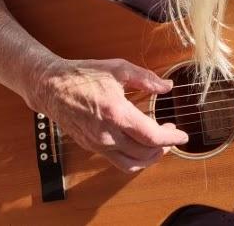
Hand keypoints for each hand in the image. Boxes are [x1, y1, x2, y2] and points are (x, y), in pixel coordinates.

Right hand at [29, 58, 188, 172]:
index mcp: (116, 112)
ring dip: (150, 158)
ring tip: (159, 145)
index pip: (151, 136)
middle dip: (164, 147)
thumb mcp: (118, 69)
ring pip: (131, 164)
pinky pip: (118, 162)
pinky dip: (134, 159)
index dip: (172, 138)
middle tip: (171, 132)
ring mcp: (98, 143)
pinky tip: (139, 145)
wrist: (50, 87)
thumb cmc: (82, 75)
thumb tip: (167, 87)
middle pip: (145, 153)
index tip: (183, 135)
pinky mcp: (91, 147)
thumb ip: (146, 78)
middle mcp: (106, 133)